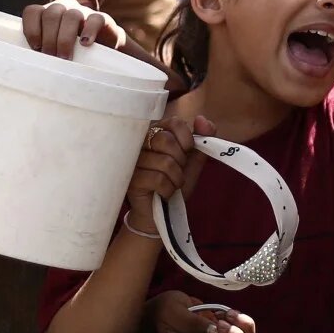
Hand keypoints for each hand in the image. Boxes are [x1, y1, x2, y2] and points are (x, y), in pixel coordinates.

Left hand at [21, 0, 126, 59]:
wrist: (104, 50)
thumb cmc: (73, 51)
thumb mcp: (54, 48)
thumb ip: (43, 49)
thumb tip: (32, 65)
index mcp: (48, 13)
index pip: (33, 11)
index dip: (31, 28)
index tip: (35, 47)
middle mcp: (64, 7)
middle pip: (51, 14)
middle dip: (49, 38)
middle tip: (51, 57)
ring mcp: (83, 11)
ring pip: (71, 16)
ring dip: (65, 38)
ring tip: (65, 57)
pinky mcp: (102, 18)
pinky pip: (95, 19)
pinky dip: (89, 30)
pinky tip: (85, 43)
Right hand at [125, 114, 216, 233]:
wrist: (161, 213)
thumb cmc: (174, 183)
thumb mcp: (193, 161)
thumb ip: (202, 140)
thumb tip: (203, 119)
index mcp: (157, 132)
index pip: (175, 122)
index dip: (187, 139)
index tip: (187, 152)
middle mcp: (140, 142)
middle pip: (166, 140)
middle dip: (180, 161)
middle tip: (176, 172)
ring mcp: (132, 160)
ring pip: (164, 162)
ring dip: (176, 179)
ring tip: (170, 184)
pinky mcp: (130, 178)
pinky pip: (157, 179)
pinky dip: (167, 189)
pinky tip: (162, 193)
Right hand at [149, 291, 255, 332]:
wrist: (158, 310)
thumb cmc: (162, 313)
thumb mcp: (174, 313)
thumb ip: (194, 323)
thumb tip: (216, 332)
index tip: (219, 325)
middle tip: (225, 318)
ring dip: (243, 326)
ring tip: (228, 313)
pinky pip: (243, 332)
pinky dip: (242, 321)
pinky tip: (227, 312)